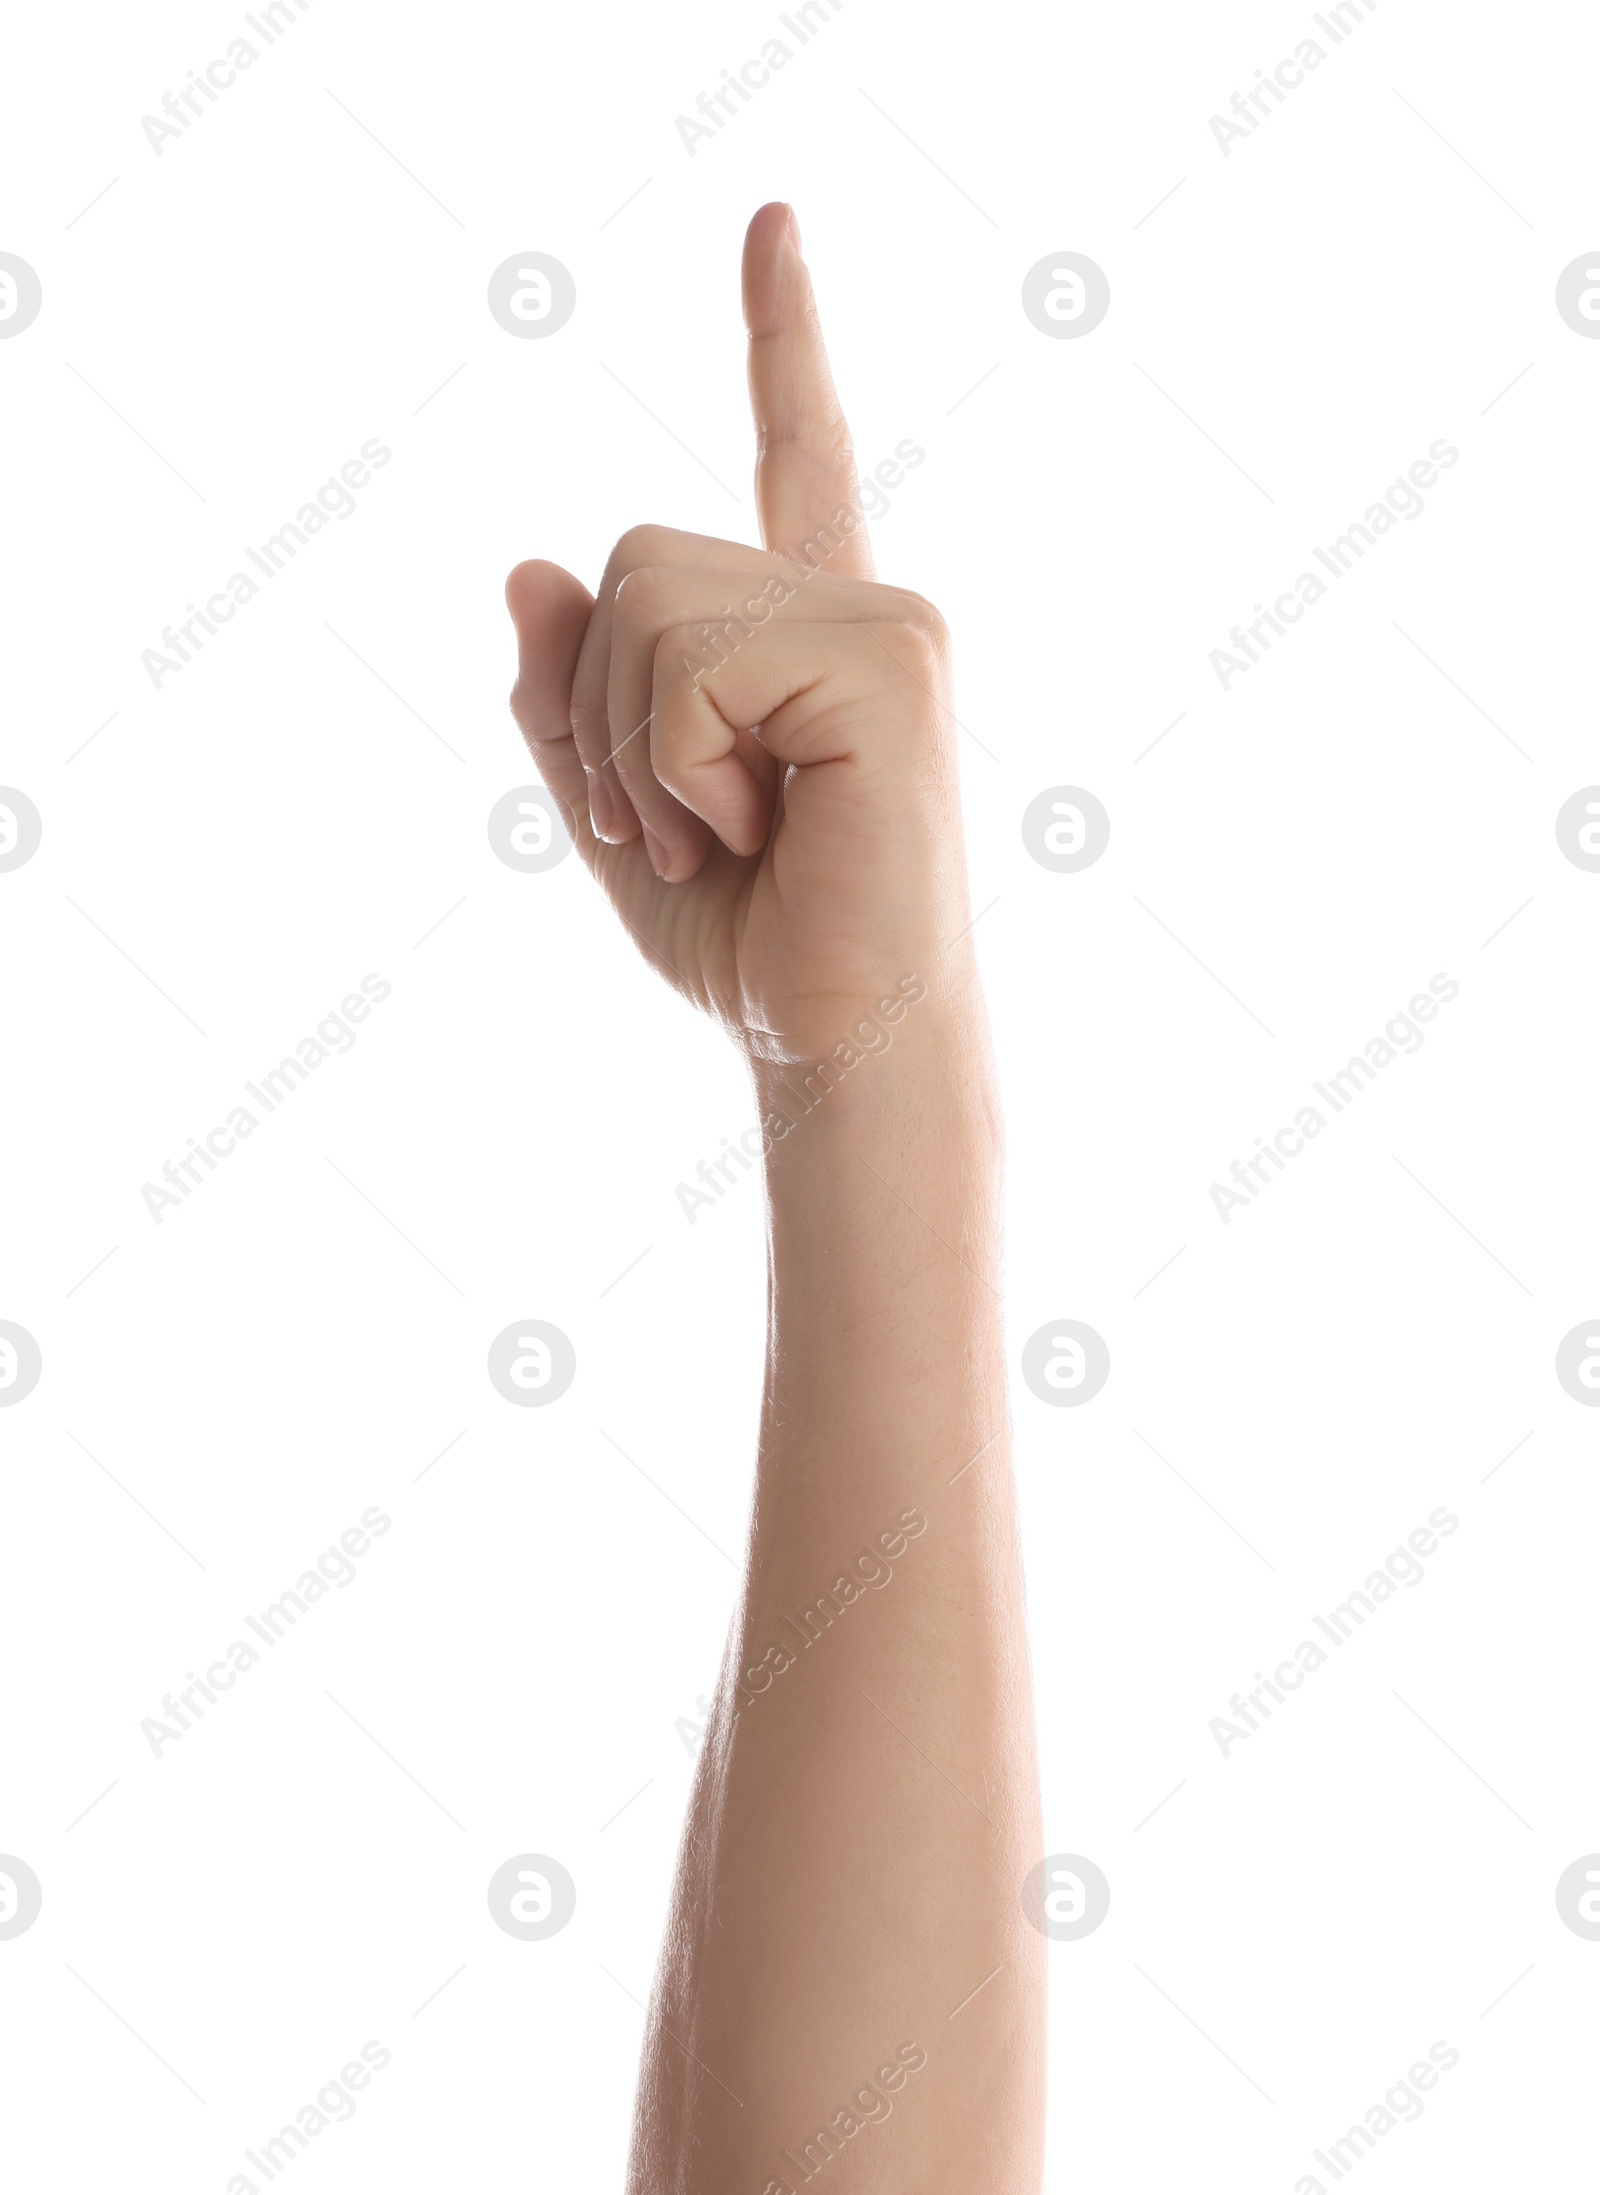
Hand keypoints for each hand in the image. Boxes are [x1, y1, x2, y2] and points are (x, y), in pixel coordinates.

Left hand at [506, 202, 975, 1065]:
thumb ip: (570, 691)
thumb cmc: (751, 946)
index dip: (781, 340)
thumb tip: (526, 567)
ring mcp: (888, 622)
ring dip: (636, 745)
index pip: (794, 458)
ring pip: (648, 595)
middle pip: (635, 553)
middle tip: (678, 824)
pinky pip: (692, 655)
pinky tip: (751, 827)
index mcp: (809, 633)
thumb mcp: (618, 808)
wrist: (834, 1047)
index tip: (772, 221)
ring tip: (717, 833)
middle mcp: (860, 605)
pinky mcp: (895, 659)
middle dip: (605, 709)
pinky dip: (675, 761)